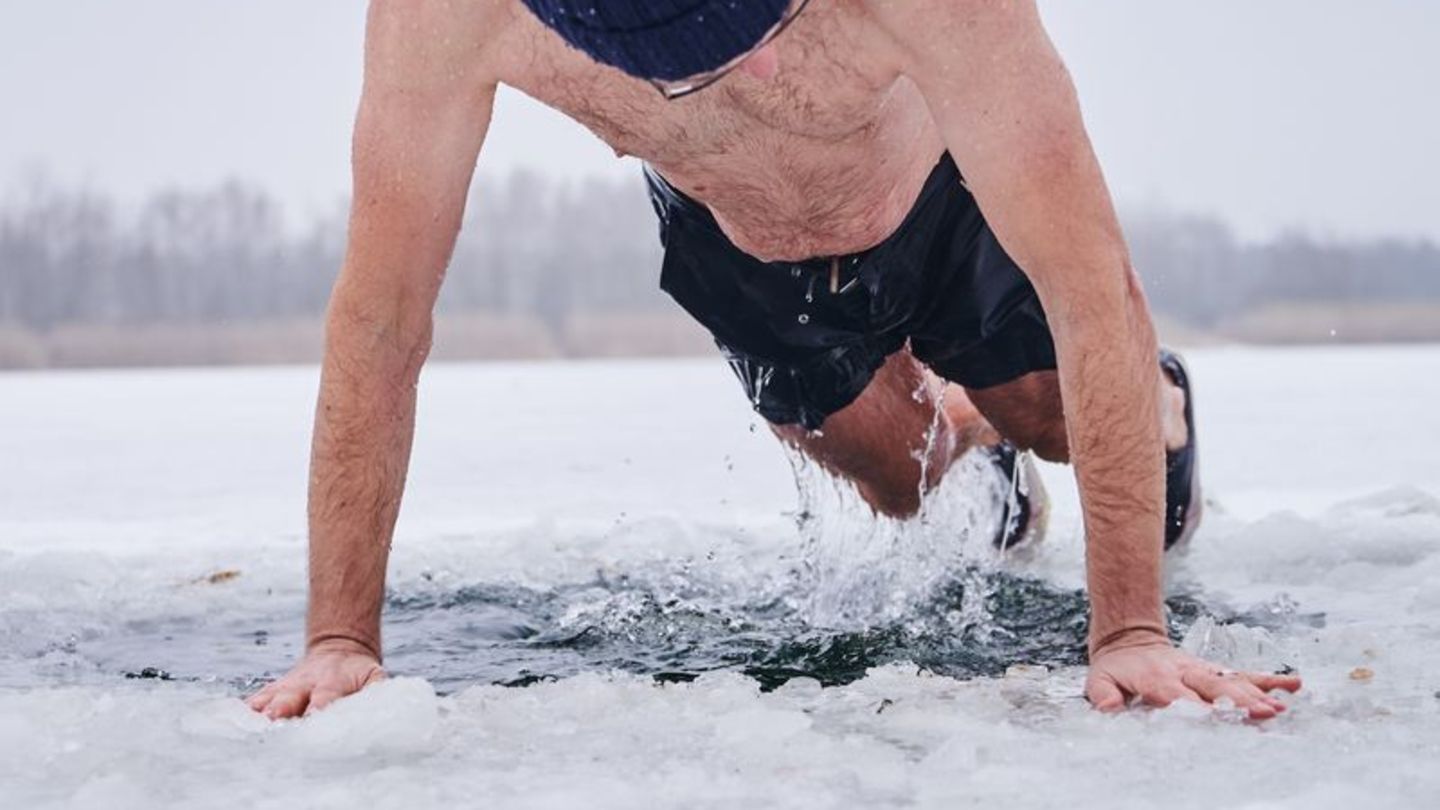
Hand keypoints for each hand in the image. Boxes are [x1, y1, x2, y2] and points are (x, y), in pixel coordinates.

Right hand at [245, 638, 385, 718]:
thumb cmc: (359, 674)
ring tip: (244, 729)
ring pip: (264, 700)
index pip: (323, 699)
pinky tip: (228, 725)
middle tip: (272, 723)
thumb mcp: (374, 677)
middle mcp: (303, 685)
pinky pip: (252, 703)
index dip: (317, 710)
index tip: (312, 720)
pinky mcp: (271, 693)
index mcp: (331, 683)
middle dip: (279, 712)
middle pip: (287, 700)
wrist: (339, 648)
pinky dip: (241, 714)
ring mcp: (284, 688)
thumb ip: (377, 690)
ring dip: (255, 715)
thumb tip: (378, 704)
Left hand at [1086, 631, 1302, 719]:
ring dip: (1257, 695)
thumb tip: (1110, 708)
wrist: (1128, 638)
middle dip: (1238, 702)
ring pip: (1233, 681)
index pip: (1178, 696)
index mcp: (1156, 678)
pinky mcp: (1213, 670)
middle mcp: (1184, 672)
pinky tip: (1293, 684)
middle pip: (1214, 688)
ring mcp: (1202, 670)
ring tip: (1280, 708)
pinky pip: (1243, 673)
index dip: (1196, 708)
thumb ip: (1103, 694)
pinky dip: (1268, 679)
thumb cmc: (1116, 668)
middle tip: (1263, 715)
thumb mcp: (1099, 680)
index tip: (1215, 720)